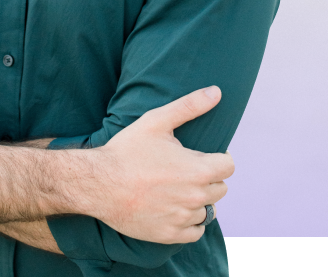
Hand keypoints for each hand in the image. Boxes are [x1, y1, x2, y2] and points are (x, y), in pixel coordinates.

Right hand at [95, 87, 233, 244]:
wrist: (99, 183)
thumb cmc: (127, 150)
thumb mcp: (157, 121)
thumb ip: (189, 106)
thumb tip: (216, 92)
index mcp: (197, 170)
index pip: (228, 166)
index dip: (218, 158)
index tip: (203, 155)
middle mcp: (195, 197)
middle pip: (220, 188)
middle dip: (208, 177)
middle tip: (185, 169)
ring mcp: (183, 218)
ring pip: (208, 210)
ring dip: (198, 199)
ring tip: (177, 187)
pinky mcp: (170, 235)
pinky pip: (195, 231)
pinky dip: (190, 221)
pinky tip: (174, 206)